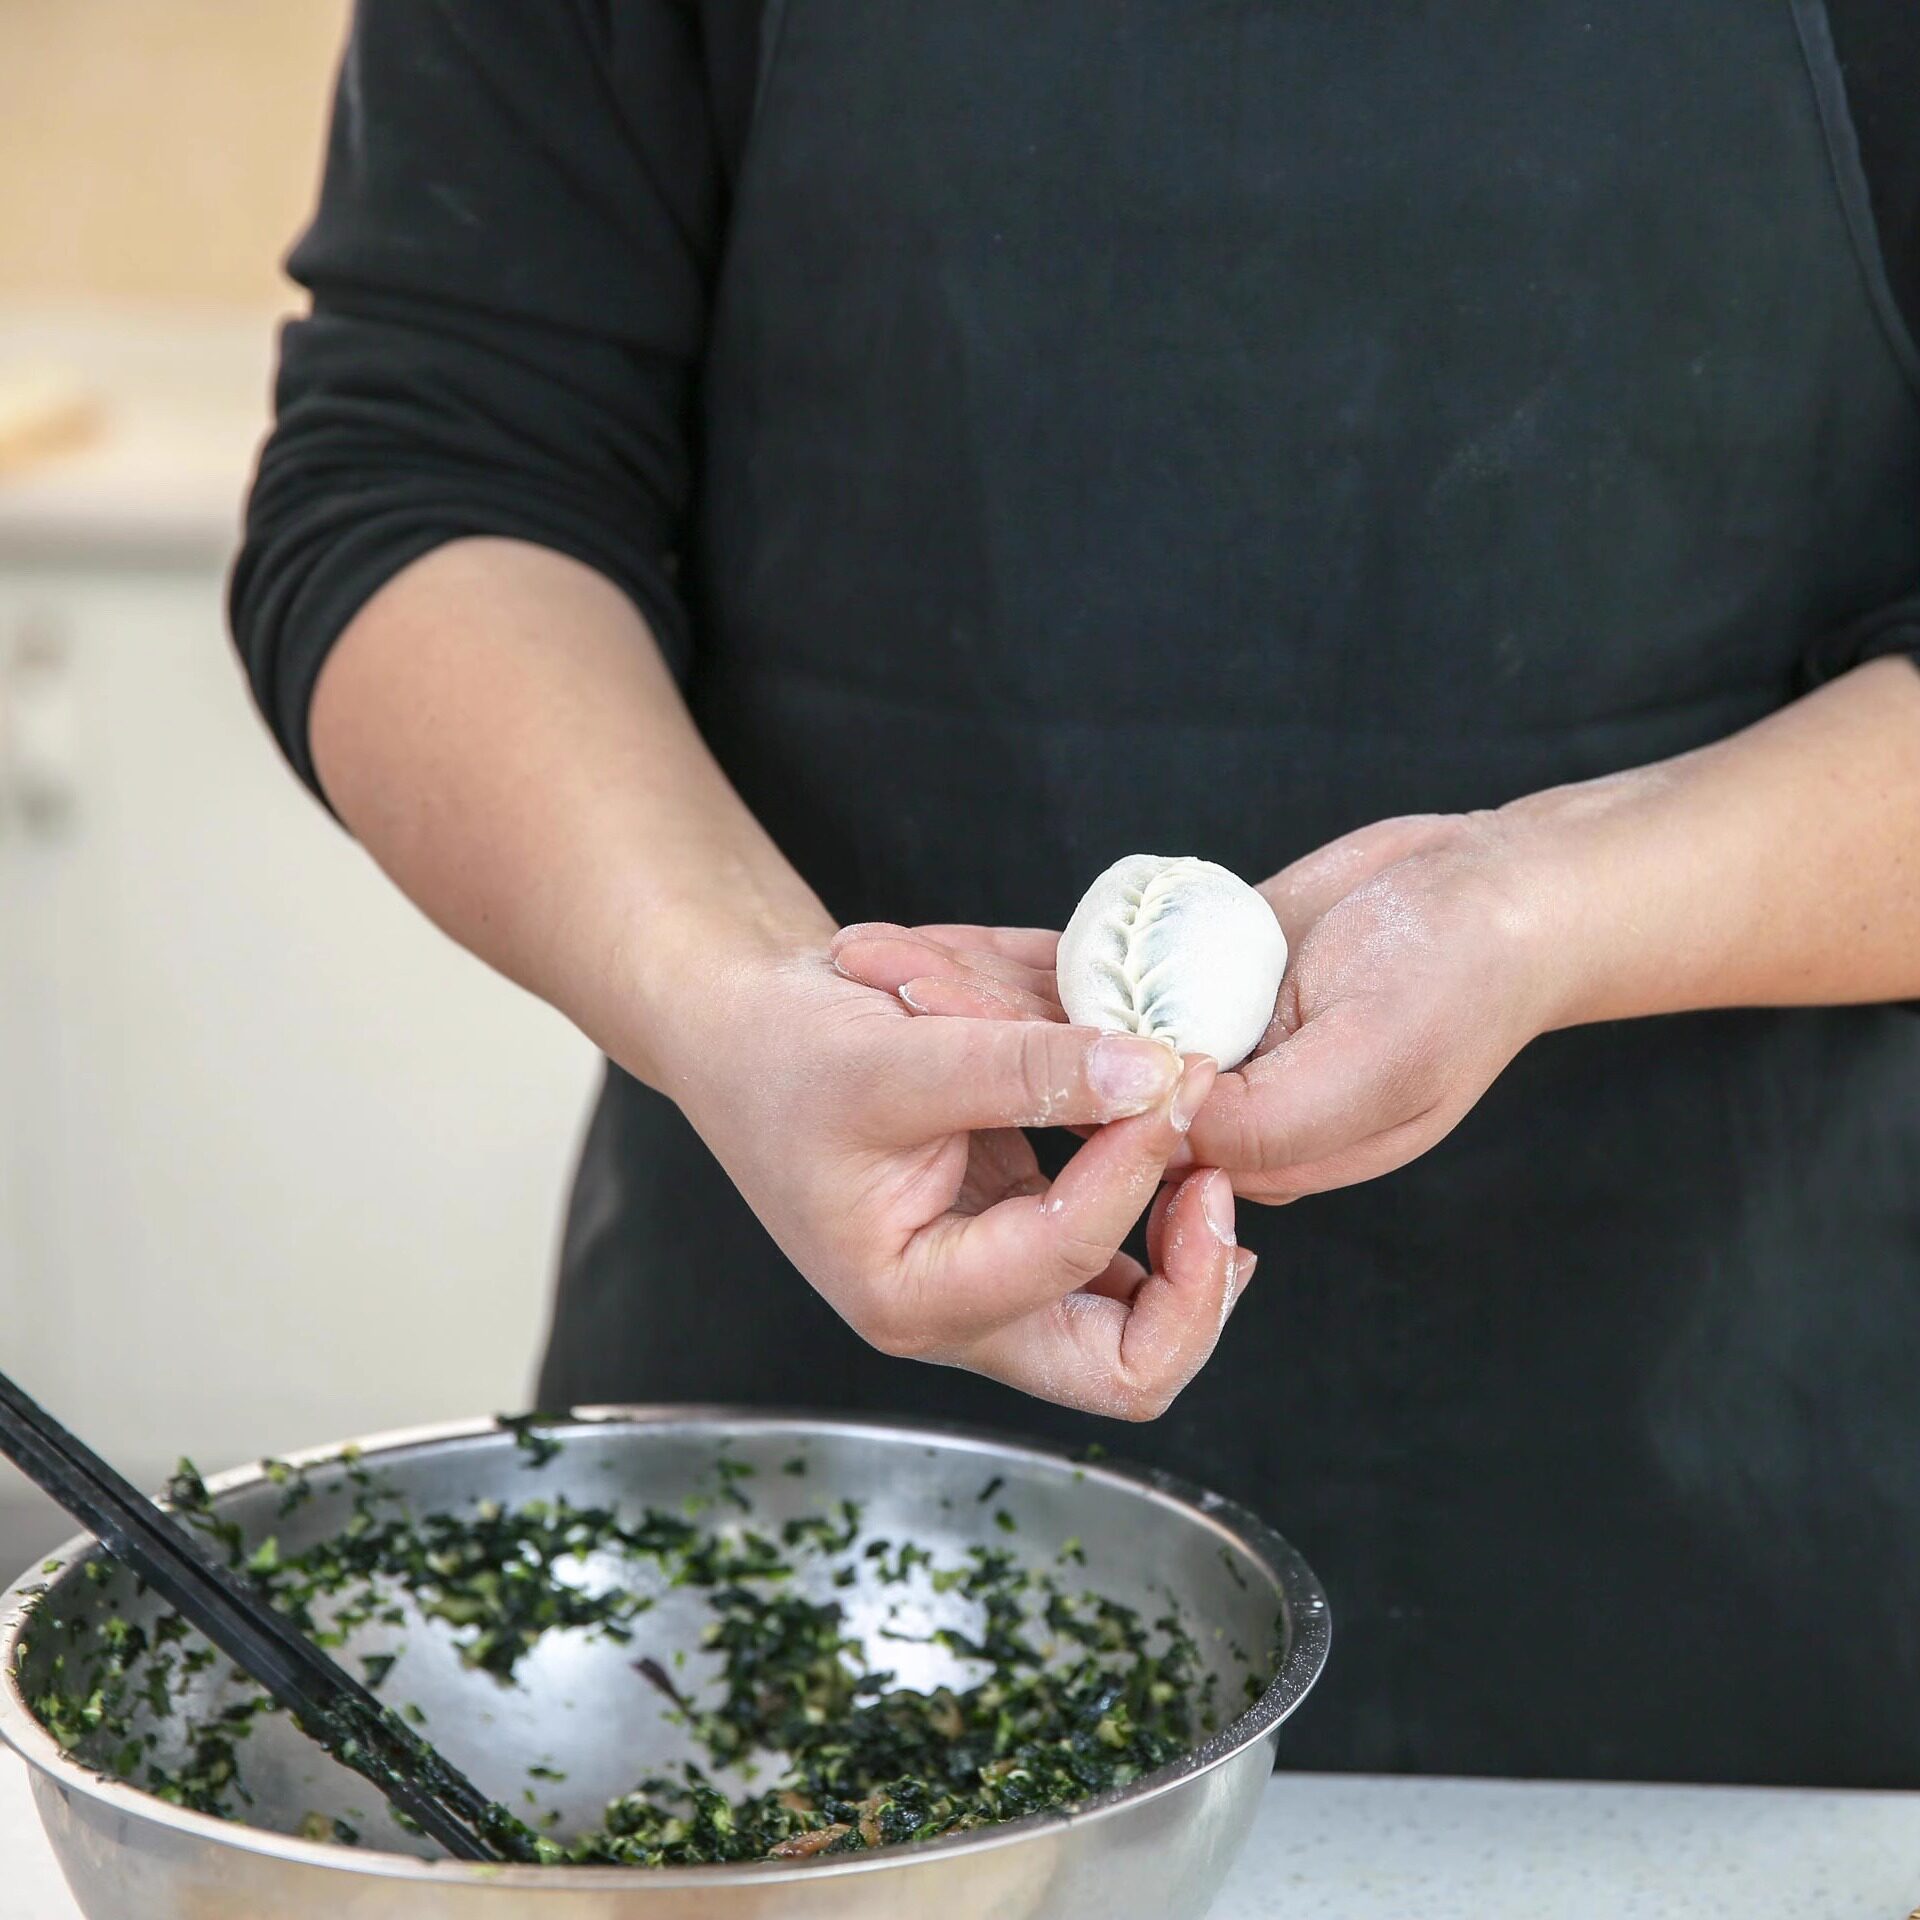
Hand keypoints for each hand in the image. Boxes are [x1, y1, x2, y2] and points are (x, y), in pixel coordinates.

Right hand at [642, 932, 1251, 1418]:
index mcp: (914, 1294)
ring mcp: (994, 1279)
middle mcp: (961, 1312)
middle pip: (1128, 1369)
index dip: (1133, 1161)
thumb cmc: (785, 1053)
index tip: (1164, 1072)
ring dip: (1188, 1248)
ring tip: (1203, 1151)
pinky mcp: (1014, 1232)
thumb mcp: (897, 1053)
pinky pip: (1116, 1256)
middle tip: (1214, 1176)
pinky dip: (1152, 1201)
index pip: (1070, 1253)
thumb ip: (1024, 1066)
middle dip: (1194, 1281)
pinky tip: (1165, 1137)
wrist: (740, 1034)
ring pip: (1138, 1326)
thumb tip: (1152, 1072)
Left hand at [831, 812, 1561, 1206]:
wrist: (1501, 887)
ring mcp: (1212, 1046)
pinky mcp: (1203, 985)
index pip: (1128, 1163)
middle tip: (896, 1000)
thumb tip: (1164, 1136)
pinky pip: (1112, 986)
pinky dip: (1046, 968)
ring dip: (997, 1015)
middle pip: (1084, 1105)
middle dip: (990, 1063)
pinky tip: (966, 946)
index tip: (968, 1046)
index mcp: (1267, 1153)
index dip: (1045, 1115)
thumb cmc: (1462, 974)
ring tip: (896, 972)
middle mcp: (1228, 1113)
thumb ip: (1274, 1112)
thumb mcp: (1378, 1051)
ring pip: (1083, 1046)